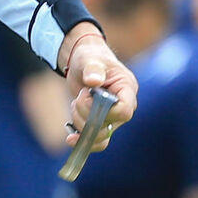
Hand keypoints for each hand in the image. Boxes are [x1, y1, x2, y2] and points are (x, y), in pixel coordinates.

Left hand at [60, 23, 137, 152]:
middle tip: (78, 97)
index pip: (124, 110)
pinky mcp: (100, 122)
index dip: (105, 110)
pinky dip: (81, 139)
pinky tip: (70, 138)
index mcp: (127, 89)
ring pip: (102, 135)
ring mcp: (112, 116)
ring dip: (81, 124)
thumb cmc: (90, 57)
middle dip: (88, 115)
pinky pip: (95, 140)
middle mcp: (123, 106)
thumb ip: (92, 68)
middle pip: (110, 125)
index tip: (88, 95)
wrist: (83, 64)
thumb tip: (93, 80)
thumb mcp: (89, 59)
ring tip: (74, 104)